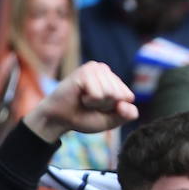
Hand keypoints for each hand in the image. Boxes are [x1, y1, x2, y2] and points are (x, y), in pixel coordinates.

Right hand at [22, 61, 136, 143]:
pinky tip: (79, 95)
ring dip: (96, 103)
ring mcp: (96, 68)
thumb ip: (127, 115)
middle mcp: (106, 71)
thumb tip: (126, 104)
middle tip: (90, 103)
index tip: (100, 108)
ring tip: (84, 99)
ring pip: (110, 94)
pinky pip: (98, 94)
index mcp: (115, 80)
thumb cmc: (84, 117)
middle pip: (120, 95)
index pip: (129, 97)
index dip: (115, 109)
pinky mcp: (85, 71)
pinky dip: (90, 100)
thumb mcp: (112, 120)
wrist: (59, 120)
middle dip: (106, 105)